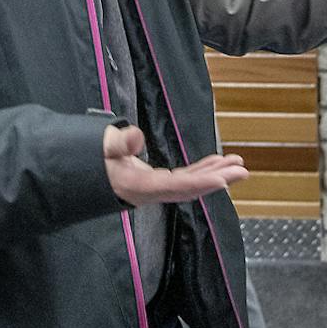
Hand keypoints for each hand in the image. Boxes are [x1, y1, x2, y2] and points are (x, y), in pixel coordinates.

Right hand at [102, 124, 245, 206]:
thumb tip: (137, 136)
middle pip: (190, 188)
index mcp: (140, 186)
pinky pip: (184, 179)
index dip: (200, 183)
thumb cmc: (90, 162)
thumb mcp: (99, 148)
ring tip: (238, 165)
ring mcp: (156, 188)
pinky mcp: (157, 182)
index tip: (223, 179)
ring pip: (191, 184)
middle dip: (217, 179)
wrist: (83, 177)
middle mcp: (152, 191)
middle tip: (242, 171)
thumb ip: (117, 143)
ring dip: (214, 174)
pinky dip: (202, 171)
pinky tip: (217, 164)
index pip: (175, 186)